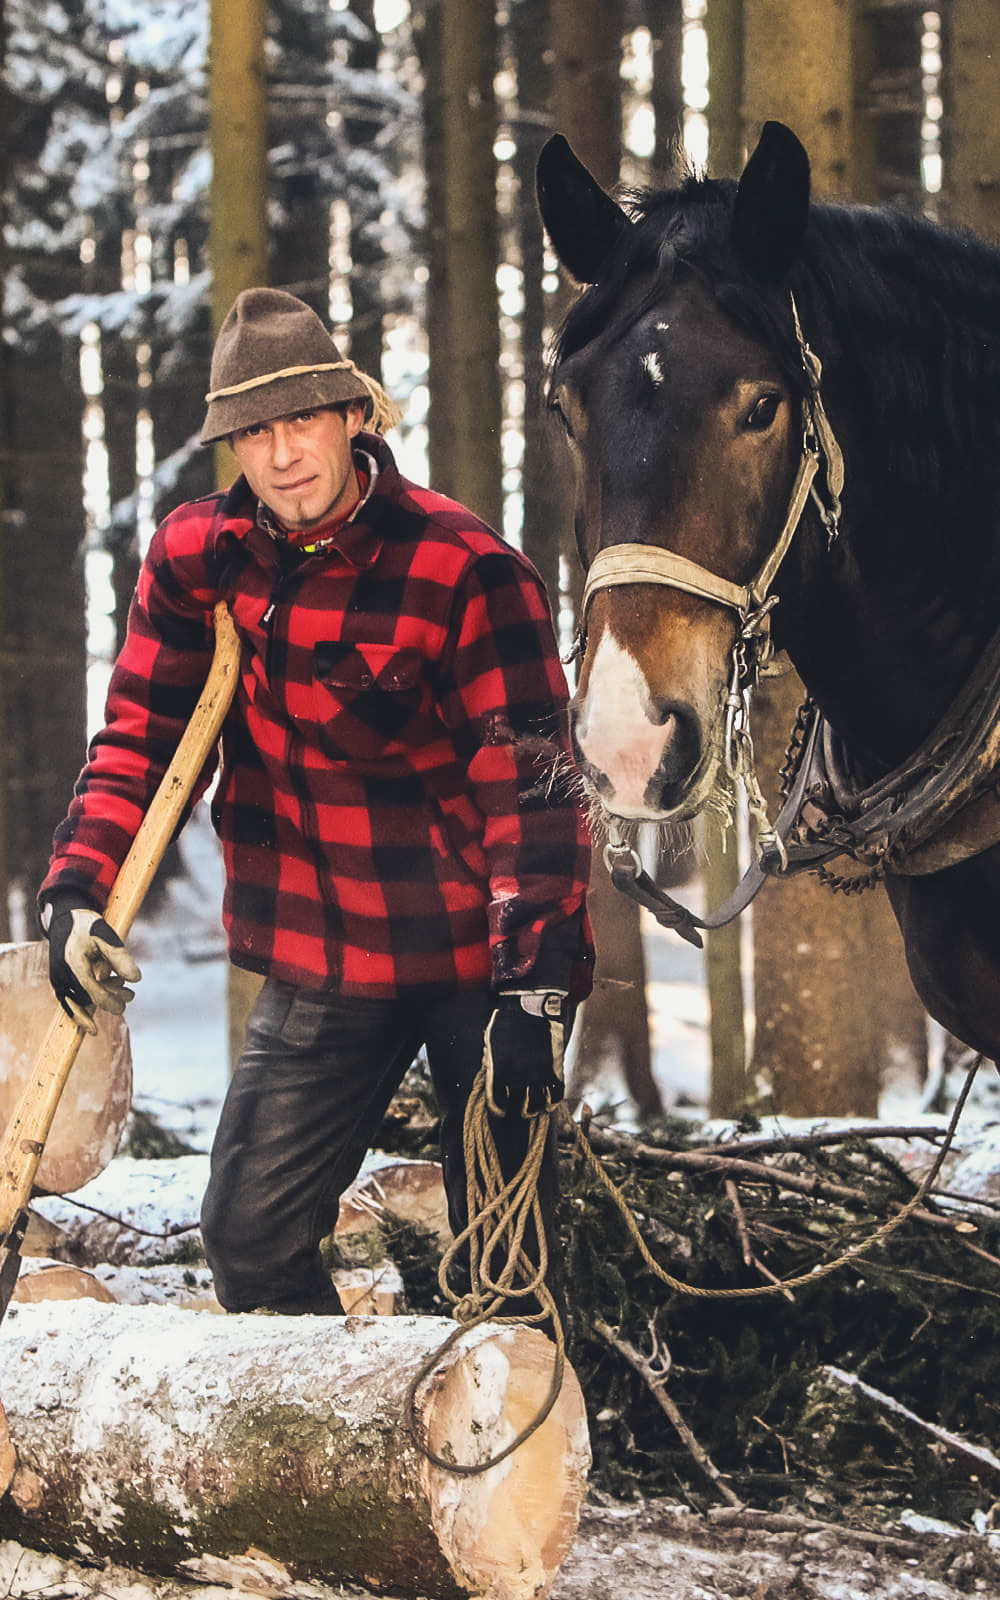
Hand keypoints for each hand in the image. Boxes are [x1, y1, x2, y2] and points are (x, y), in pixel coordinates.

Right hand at [43, 896, 141, 1034]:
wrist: (65, 918)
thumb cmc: (87, 926)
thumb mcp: (107, 936)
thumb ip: (120, 958)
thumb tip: (136, 979)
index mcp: (73, 963)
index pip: (93, 992)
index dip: (110, 1002)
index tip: (126, 1003)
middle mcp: (61, 974)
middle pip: (86, 999)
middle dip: (109, 998)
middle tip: (130, 994)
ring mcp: (57, 979)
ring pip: (78, 1001)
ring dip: (99, 998)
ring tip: (118, 985)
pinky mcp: (58, 981)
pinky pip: (71, 999)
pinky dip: (87, 999)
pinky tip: (102, 991)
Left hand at [484, 990, 566, 1116]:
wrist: (531, 1002)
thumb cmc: (506, 1018)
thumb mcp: (491, 1040)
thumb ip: (492, 1062)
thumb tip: (491, 1076)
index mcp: (499, 1070)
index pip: (496, 1102)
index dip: (499, 1110)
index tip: (501, 1111)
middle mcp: (518, 1076)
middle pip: (518, 1106)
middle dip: (516, 1110)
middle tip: (518, 1109)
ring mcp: (539, 1074)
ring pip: (537, 1105)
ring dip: (534, 1109)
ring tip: (533, 1108)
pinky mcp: (555, 1068)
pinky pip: (556, 1095)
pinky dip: (552, 1102)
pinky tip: (549, 1103)